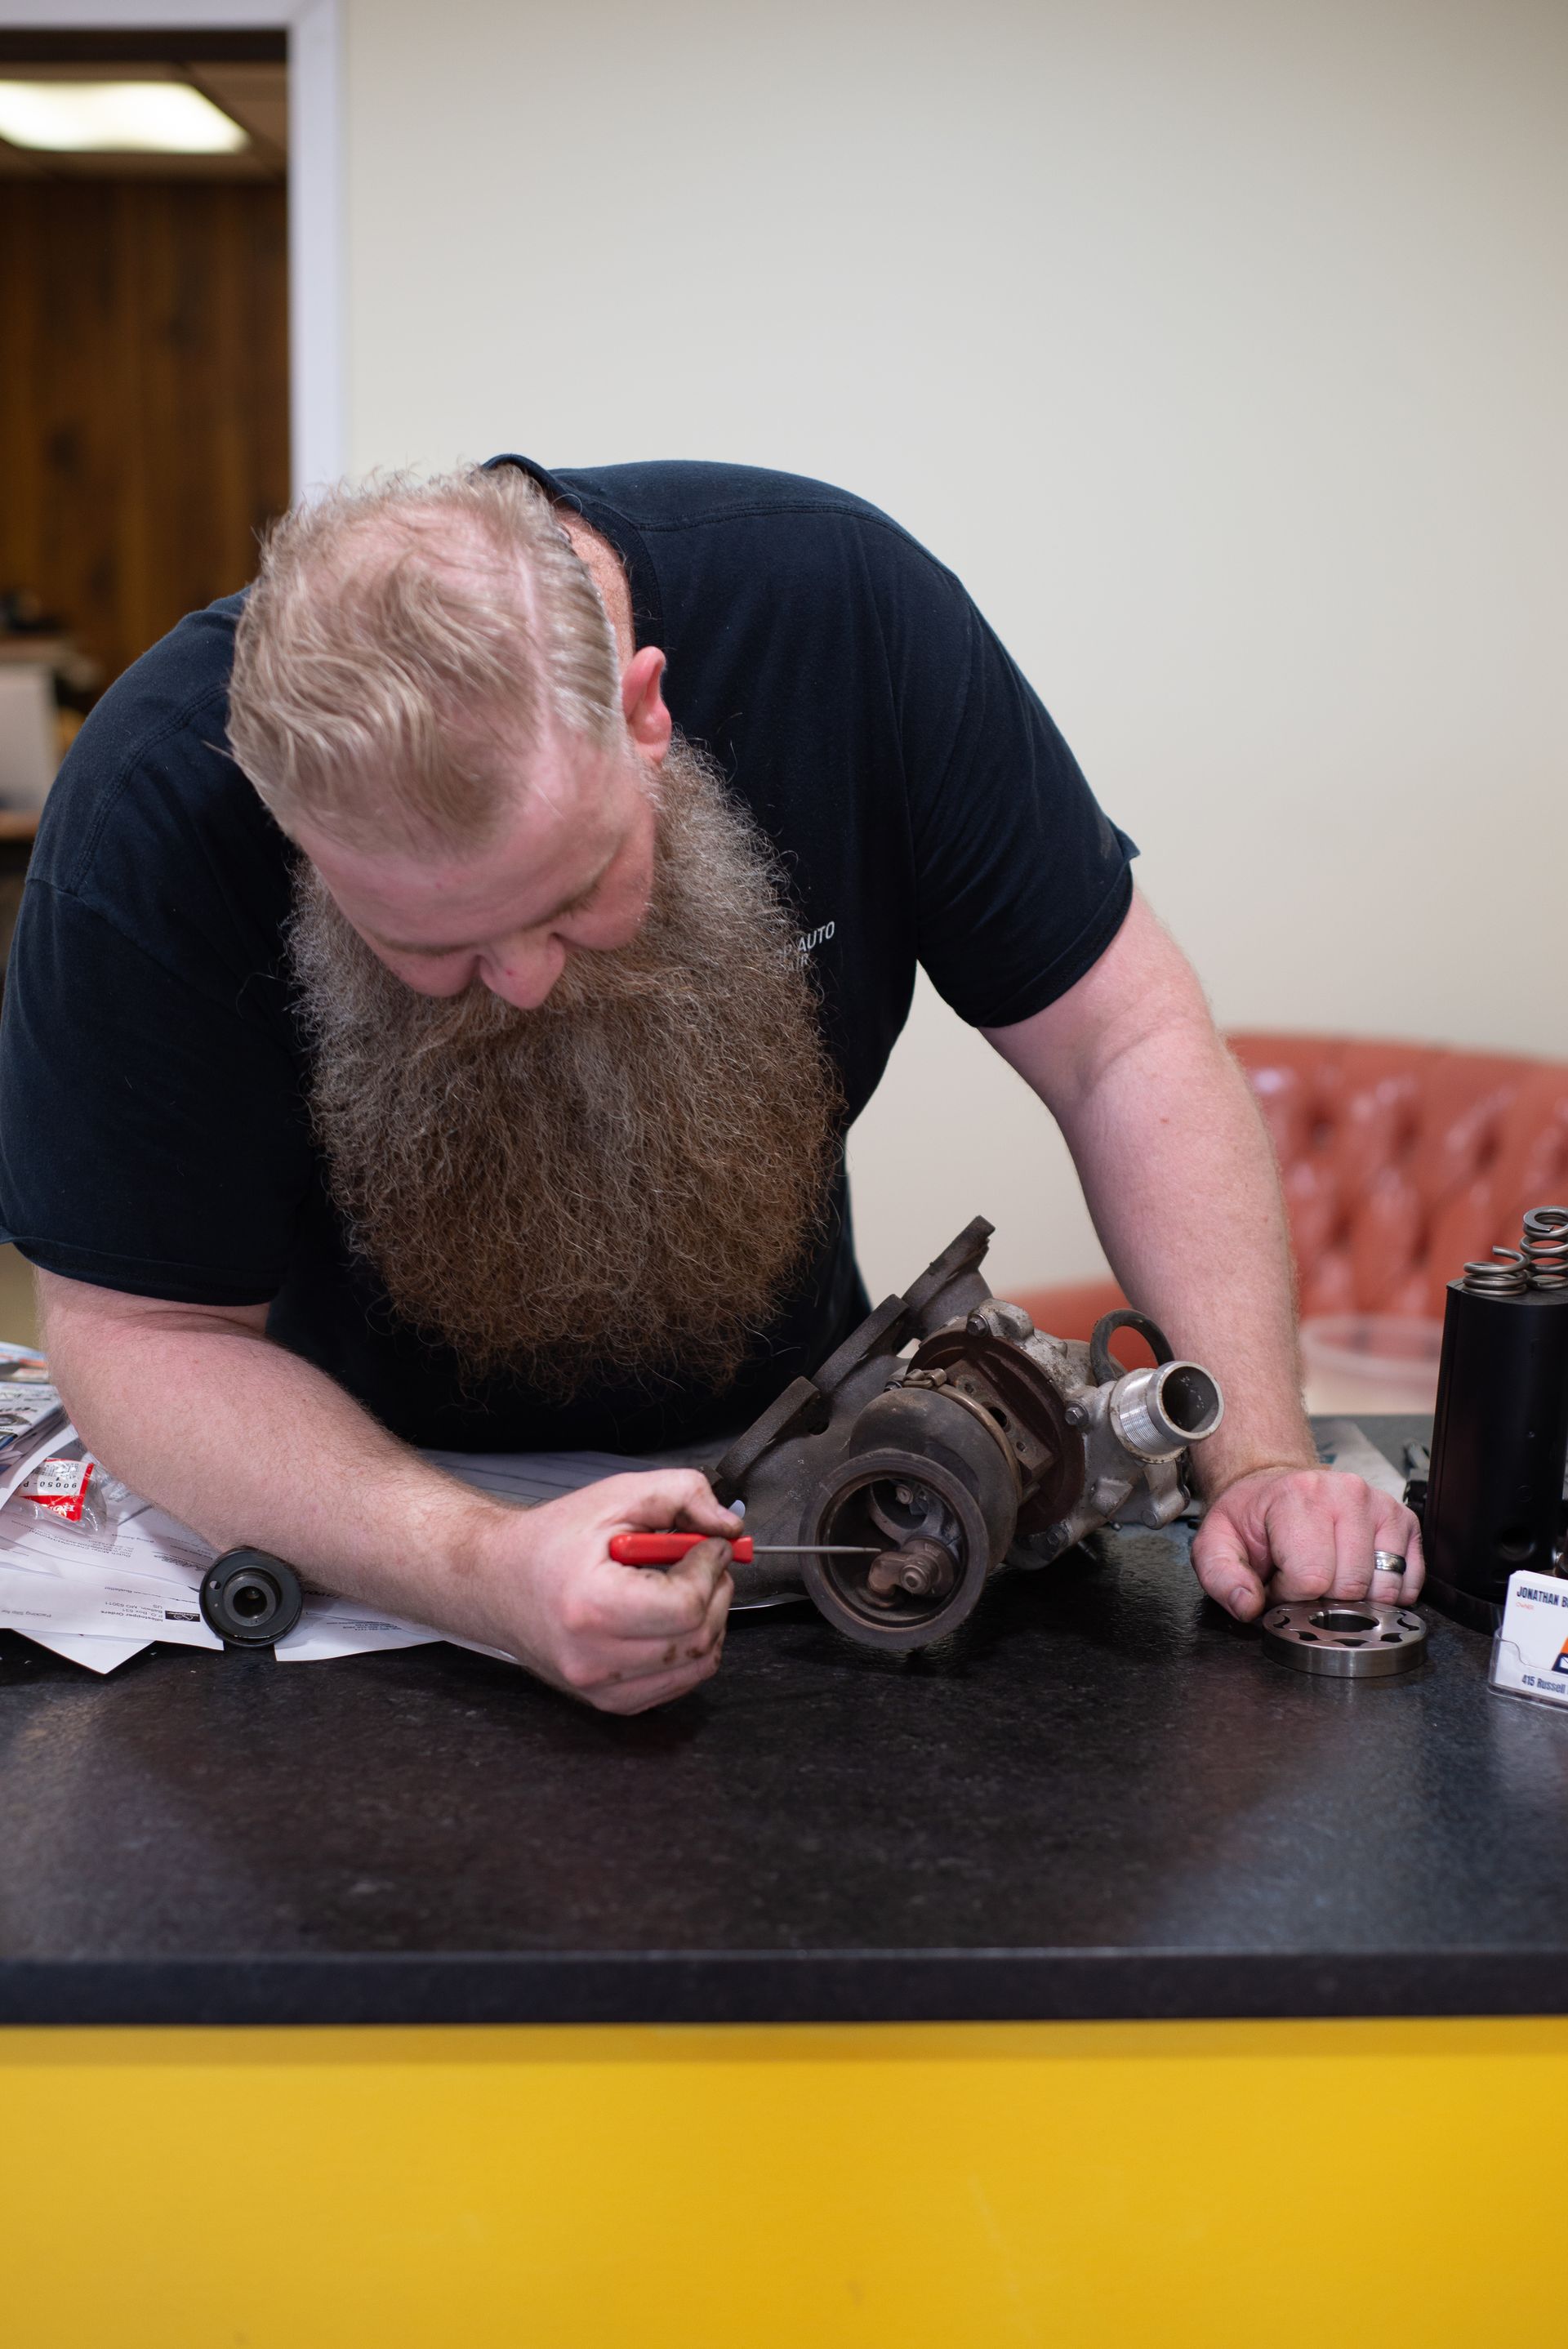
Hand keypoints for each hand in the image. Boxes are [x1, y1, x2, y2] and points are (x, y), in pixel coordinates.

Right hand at [483, 1469, 739, 1713]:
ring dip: (709, 1622)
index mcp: (592, 1606)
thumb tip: (729, 1527)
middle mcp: (593, 1658)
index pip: (686, 1605)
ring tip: (685, 1588)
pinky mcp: (608, 1701)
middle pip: (698, 1638)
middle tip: (703, 1561)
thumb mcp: (616, 1496)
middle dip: (716, 1591)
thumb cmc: (553, 1540)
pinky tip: (670, 1618)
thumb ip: (682, 1494)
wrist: (499, 1582)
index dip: (710, 1568)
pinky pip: (678, 1684)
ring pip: (697, 1666)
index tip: (708, 1544)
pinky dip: (690, 1650)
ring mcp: (600, 1688)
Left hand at [1190, 1464, 1424, 1621]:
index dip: (1291, 1595)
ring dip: (1357, 1597)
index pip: (1311, 1578)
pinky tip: (1360, 1576)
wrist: (1277, 1487)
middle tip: (1303, 1578)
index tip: (1278, 1580)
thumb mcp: (1216, 1543)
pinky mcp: (1403, 1519)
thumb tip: (1248, 1606)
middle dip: (1323, 1598)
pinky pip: (1411, 1578)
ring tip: (1330, 1573)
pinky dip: (1389, 1591)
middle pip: (1350, 1586)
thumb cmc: (1252, 1517)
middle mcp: (1346, 1494)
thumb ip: (1222, 1578)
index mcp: (1298, 1497)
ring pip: (1384, 1587)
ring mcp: (1379, 1505)